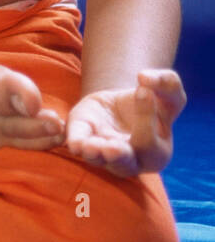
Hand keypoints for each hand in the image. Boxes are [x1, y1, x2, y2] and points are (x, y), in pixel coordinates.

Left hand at [65, 69, 185, 178]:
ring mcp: (104, 153)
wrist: (123, 101)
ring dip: (94, 154)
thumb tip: (144, 78)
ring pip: (99, 160)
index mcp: (157, 152)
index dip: (146, 117)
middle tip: (111, 148)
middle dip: (118, 156)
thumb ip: (165, 82)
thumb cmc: (153, 97)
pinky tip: (74, 142)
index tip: (142, 90)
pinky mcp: (84, 138)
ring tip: (88, 147)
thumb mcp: (167, 88)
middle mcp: (130, 160)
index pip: (150, 143)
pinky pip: (79, 144)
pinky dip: (76, 143)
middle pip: (125, 163)